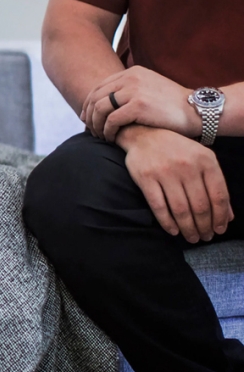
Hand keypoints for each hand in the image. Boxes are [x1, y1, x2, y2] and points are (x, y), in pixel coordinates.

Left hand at [81, 66, 200, 141]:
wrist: (197, 111)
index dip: (88, 104)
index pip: (99, 88)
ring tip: (100, 136)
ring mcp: (134, 90)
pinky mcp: (138, 105)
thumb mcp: (149, 90)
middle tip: (90, 131)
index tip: (86, 119)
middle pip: (96, 98)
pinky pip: (111, 120)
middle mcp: (131, 78)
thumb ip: (128, 92)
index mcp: (132, 73)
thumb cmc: (172, 106)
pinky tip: (111, 139)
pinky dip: (107, 131)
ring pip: (100, 109)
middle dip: (89, 116)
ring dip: (96, 125)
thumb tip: (103, 105)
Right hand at [119, 125, 232, 241]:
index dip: (220, 217)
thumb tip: (227, 216)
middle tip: (204, 237)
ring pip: (181, 209)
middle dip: (204, 226)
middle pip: (200, 206)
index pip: (218, 195)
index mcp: (205, 160)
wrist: (144, 134)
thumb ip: (215, 185)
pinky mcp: (146, 178)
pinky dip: (167, 222)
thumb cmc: (177, 149)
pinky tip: (173, 230)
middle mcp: (187, 166)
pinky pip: (159, 206)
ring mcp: (165, 172)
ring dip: (188, 228)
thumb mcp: (201, 159)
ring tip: (191, 237)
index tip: (219, 230)